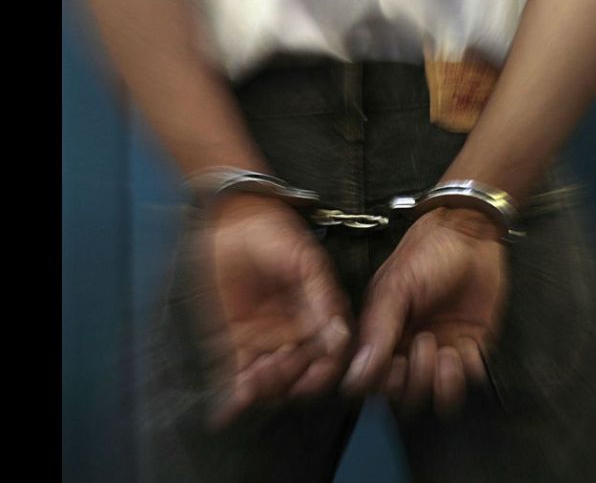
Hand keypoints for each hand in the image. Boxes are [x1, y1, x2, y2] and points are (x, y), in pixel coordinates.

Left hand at [208, 194, 351, 426]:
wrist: (229, 218)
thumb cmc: (271, 231)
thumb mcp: (304, 258)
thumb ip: (323, 296)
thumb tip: (340, 336)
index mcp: (320, 313)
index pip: (331, 354)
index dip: (324, 370)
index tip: (312, 374)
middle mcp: (298, 331)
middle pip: (302, 372)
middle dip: (290, 380)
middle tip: (273, 371)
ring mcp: (268, 338)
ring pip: (274, 379)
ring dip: (265, 388)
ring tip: (251, 382)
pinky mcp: (237, 340)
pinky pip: (240, 373)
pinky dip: (237, 394)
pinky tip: (232, 403)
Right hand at [341, 207, 506, 416]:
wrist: (473, 235)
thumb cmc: (430, 250)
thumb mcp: (396, 286)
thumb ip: (378, 328)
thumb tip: (357, 371)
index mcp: (382, 331)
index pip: (370, 375)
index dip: (378, 382)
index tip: (392, 367)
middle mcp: (407, 345)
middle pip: (400, 391)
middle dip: (412, 382)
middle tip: (423, 350)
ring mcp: (439, 349)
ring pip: (432, 392)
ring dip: (439, 383)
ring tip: (446, 353)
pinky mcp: (470, 348)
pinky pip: (466, 380)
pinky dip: (466, 373)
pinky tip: (465, 348)